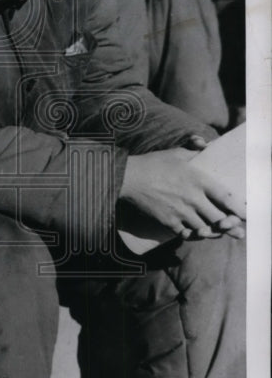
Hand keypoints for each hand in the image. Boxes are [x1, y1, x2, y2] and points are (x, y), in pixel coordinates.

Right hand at [120, 147, 244, 240]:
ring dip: (212, 231)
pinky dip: (194, 234)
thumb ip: (193, 148)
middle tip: (235, 229)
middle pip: (219, 218)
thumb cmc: (153, 163)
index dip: (240, 208)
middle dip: (229, 225)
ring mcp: (180, 212)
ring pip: (205, 228)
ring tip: (217, 231)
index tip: (247, 215)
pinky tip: (196, 231)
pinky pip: (187, 234)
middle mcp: (192, 198)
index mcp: (198, 179)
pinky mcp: (169, 222)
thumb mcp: (175, 153)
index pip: (226, 197)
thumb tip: (204, 143)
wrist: (128, 178)